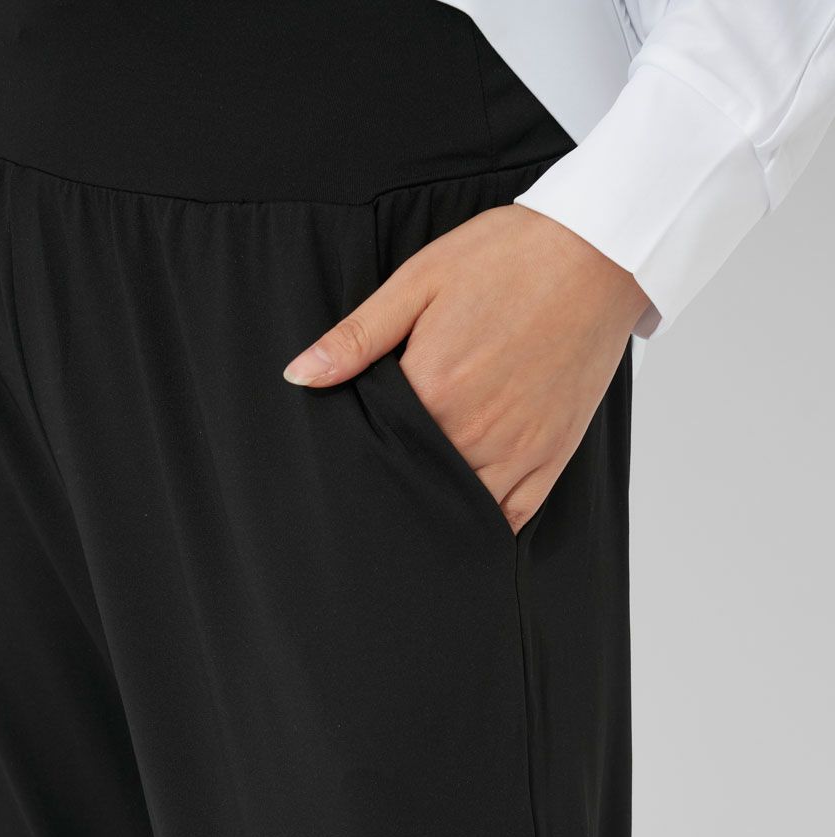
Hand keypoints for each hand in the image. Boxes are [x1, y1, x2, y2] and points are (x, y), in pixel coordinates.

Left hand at [282, 205, 650, 533]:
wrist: (596, 252)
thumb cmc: (507, 258)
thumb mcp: (418, 281)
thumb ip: (358, 336)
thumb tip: (300, 375)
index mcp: (434, 389)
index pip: (377, 448)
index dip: (359, 453)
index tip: (344, 459)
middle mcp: (475, 431)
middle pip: (415, 481)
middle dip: (393, 483)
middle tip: (374, 486)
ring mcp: (518, 449)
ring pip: (461, 507)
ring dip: (435, 507)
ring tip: (414, 500)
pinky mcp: (552, 456)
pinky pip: (513, 515)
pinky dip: (486, 524)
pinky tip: (462, 517)